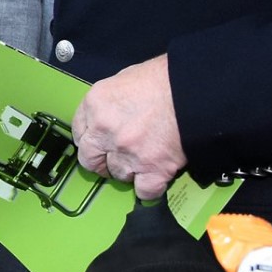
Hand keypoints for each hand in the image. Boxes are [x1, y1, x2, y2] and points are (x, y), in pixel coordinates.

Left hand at [72, 54, 184, 200]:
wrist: (193, 89)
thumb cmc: (164, 79)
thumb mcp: (124, 79)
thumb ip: (109, 102)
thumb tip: (108, 115)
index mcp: (95, 104)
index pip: (78, 132)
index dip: (90, 139)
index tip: (97, 143)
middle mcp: (105, 130)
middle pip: (89, 160)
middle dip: (100, 162)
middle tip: (113, 159)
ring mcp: (127, 152)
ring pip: (117, 175)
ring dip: (128, 171)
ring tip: (142, 159)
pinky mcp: (153, 169)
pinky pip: (143, 192)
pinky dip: (149, 188)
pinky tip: (154, 178)